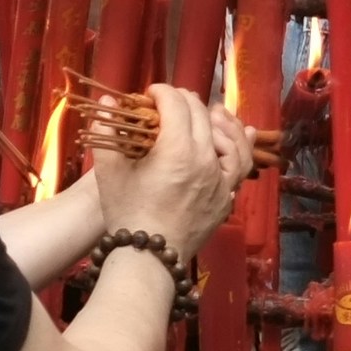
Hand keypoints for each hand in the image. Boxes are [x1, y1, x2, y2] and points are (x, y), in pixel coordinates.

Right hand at [90, 85, 248, 254]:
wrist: (149, 258)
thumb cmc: (126, 214)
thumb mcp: (109, 173)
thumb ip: (108, 134)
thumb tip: (107, 102)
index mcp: (176, 150)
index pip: (176, 104)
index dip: (162, 92)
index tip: (150, 94)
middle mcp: (205, 159)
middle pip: (201, 114)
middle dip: (183, 100)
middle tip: (168, 102)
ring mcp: (220, 179)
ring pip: (229, 135)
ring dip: (217, 118)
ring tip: (209, 111)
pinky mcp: (226, 196)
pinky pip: (241, 163)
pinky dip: (240, 144)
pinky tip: (242, 132)